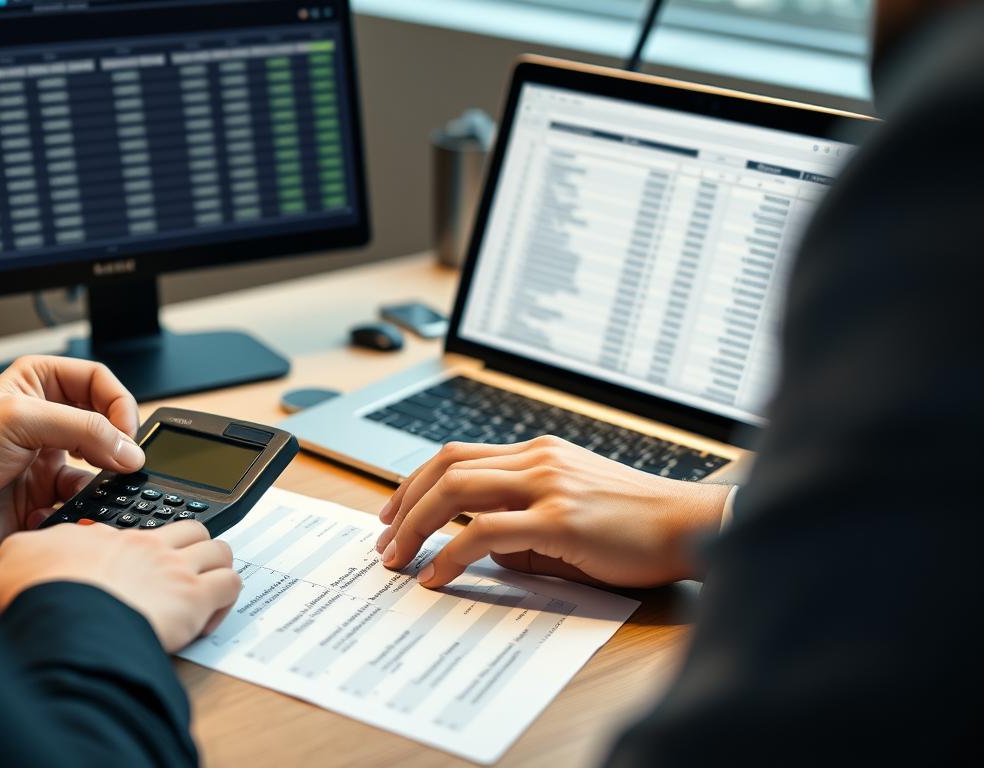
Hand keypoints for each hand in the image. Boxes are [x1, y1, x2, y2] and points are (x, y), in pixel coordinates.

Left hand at [0, 355, 144, 568]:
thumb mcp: (20, 421)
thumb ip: (83, 428)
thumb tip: (129, 449)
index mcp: (36, 383)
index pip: (98, 380)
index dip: (118, 402)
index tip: (125, 430)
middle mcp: (45, 420)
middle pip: (105, 422)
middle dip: (117, 442)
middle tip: (122, 459)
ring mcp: (45, 460)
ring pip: (99, 466)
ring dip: (101, 479)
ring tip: (97, 487)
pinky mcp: (43, 498)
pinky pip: (79, 501)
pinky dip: (76, 507)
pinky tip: (55, 508)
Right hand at [0, 520, 242, 650]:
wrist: (67, 615)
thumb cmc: (35, 601)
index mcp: (90, 537)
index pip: (116, 530)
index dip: (122, 547)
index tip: (117, 563)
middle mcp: (134, 542)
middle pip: (177, 526)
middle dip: (182, 544)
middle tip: (173, 569)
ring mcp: (168, 563)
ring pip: (212, 545)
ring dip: (211, 564)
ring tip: (201, 584)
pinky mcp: (195, 591)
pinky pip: (229, 583)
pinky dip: (227, 594)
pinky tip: (212, 610)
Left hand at [375, 436, 730, 588]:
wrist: (690, 526)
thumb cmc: (636, 526)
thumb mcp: (569, 512)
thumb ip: (522, 521)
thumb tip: (475, 547)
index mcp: (538, 451)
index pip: (457, 455)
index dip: (415, 482)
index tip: (393, 512)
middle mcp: (538, 458)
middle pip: (445, 467)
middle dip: (401, 505)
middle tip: (383, 541)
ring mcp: (547, 484)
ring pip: (455, 491)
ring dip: (414, 527)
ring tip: (397, 559)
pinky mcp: (558, 518)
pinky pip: (483, 531)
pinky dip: (450, 553)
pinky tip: (437, 575)